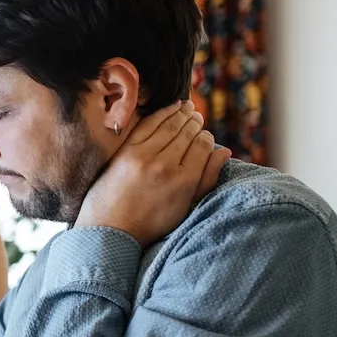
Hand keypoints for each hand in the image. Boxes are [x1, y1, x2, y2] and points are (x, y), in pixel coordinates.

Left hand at [76, 100, 231, 248]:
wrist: (111, 229)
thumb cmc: (152, 222)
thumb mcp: (186, 207)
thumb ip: (207, 179)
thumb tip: (224, 151)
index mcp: (185, 181)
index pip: (203, 146)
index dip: (206, 138)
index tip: (204, 136)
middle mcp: (167, 166)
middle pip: (187, 134)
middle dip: (195, 122)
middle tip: (197, 116)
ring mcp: (144, 157)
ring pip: (169, 126)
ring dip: (181, 114)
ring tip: (187, 108)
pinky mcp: (126, 152)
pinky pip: (148, 125)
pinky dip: (161, 113)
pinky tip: (170, 108)